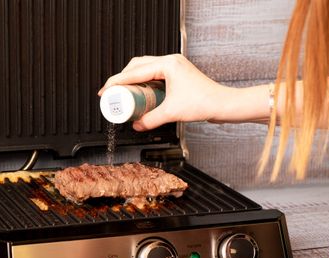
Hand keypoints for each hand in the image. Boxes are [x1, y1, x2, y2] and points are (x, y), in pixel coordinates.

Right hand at [98, 54, 237, 130]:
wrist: (223, 104)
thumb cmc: (205, 103)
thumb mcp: (172, 113)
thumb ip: (150, 120)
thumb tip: (136, 125)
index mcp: (167, 64)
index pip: (134, 72)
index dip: (116, 82)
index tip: (105, 91)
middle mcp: (170, 61)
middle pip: (136, 65)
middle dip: (122, 79)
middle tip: (113, 93)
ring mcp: (174, 66)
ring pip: (144, 69)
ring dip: (132, 80)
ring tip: (124, 95)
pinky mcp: (177, 74)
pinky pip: (154, 74)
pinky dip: (143, 83)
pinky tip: (140, 95)